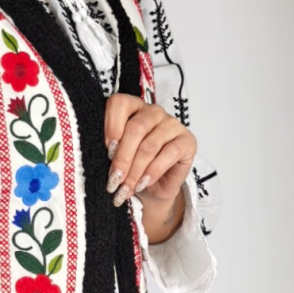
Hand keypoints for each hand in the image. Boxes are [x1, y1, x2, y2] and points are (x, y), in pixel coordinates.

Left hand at [103, 93, 196, 210]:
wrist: (155, 188)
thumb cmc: (134, 168)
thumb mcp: (118, 158)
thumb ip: (113, 150)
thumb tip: (108, 156)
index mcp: (133, 108)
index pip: (120, 104)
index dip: (111, 126)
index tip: (106, 151)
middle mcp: (153, 112)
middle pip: (135, 129)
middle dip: (122, 158)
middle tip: (114, 180)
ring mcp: (172, 124)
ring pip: (150, 145)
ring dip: (136, 170)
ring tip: (126, 187)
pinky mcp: (187, 140)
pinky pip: (169, 153)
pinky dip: (153, 171)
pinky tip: (143, 183)